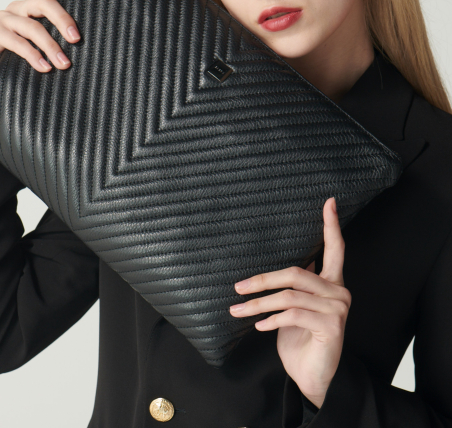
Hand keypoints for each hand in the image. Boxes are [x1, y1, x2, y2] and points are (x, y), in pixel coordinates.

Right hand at [0, 0, 93, 73]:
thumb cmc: (22, 61)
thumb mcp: (45, 49)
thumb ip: (60, 41)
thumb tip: (84, 44)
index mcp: (36, 8)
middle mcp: (21, 7)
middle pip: (46, 2)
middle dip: (63, 20)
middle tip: (77, 39)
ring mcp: (5, 18)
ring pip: (34, 27)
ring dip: (51, 47)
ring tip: (64, 65)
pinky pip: (18, 42)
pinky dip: (34, 56)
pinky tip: (45, 68)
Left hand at [229, 196, 350, 408]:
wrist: (311, 376)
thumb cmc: (300, 338)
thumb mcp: (295, 307)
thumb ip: (296, 285)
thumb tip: (283, 263)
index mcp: (331, 283)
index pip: (336, 249)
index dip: (332, 225)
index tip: (329, 201)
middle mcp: (339, 292)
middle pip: (296, 272)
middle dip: (262, 279)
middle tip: (238, 287)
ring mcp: (337, 310)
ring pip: (289, 295)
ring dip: (258, 303)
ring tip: (238, 310)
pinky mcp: (331, 328)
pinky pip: (293, 315)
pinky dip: (271, 319)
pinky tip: (259, 325)